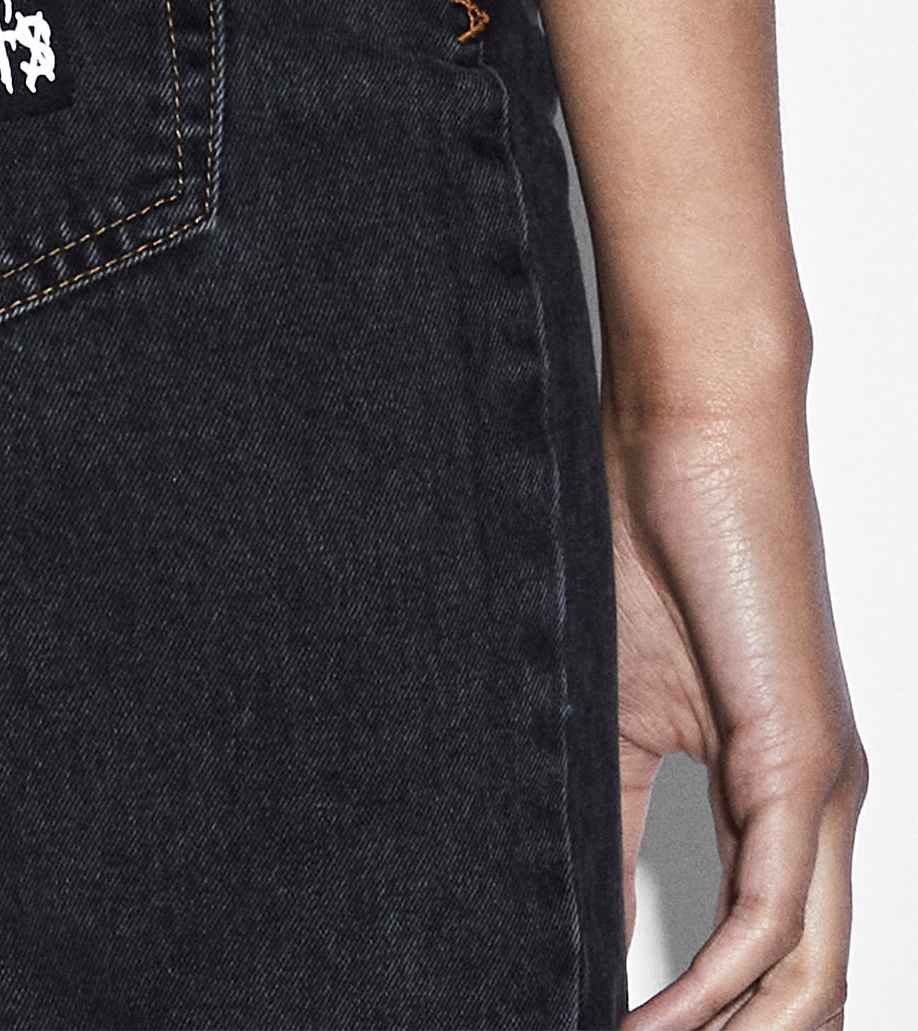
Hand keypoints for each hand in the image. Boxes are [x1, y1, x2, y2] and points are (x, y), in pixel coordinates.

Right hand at [610, 356, 865, 1029]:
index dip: (708, 1024)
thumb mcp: (614, 713)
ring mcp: (824, 786)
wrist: (686, 430)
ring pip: (807, 976)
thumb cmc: (645, 540)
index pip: (767, 954)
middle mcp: (822, 803)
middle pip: (804, 993)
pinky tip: (650, 1021)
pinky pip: (774, 909)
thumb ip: (608, 824)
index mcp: (781, 791)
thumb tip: (577, 921)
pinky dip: (718, 986)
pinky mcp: (803, 757)